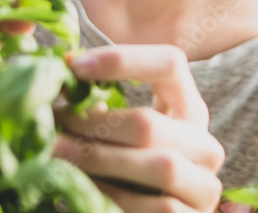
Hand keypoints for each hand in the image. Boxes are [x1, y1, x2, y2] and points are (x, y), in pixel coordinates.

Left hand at [51, 44, 225, 212]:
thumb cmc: (130, 166)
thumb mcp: (124, 132)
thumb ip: (103, 107)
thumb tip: (60, 79)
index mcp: (190, 107)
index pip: (170, 64)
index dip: (122, 59)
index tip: (73, 65)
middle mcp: (205, 143)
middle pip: (151, 123)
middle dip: (94, 123)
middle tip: (52, 122)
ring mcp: (205, 185)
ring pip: (160, 166)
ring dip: (99, 160)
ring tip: (57, 152)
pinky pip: (158, 206)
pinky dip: (115, 195)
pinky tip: (83, 186)